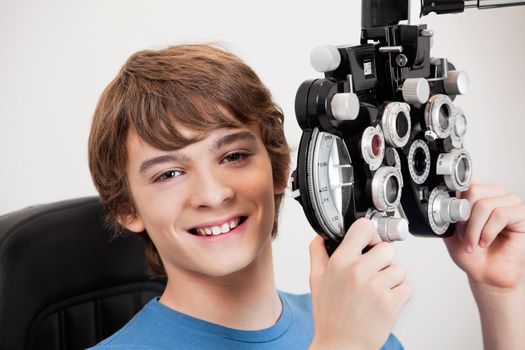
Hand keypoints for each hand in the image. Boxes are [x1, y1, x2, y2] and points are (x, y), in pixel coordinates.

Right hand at [309, 218, 410, 349]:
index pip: (364, 228)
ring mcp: (376, 287)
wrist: (340, 346)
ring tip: (375, 292)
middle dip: (382, 261)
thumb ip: (318, 253)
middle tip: (371, 275)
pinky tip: (381, 303)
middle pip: (387, 249)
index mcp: (340, 262)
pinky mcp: (391, 302)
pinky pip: (406, 289)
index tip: (369, 242)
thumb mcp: (316, 280)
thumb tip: (322, 236)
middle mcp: (358, 271)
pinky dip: (398, 296)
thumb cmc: (330, 316)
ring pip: (398, 269)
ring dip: (391, 280)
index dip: (370, 234)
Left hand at [444, 181, 524, 289]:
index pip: (465, 182)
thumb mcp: (451, 229)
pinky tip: (485, 242)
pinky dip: (488, 231)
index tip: (452, 216)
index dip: (456, 199)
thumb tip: (450, 193)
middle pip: (474, 191)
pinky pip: (501, 215)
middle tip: (464, 236)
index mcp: (478, 195)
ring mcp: (509, 203)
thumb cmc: (472, 253)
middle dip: (464, 219)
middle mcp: (494, 195)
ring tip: (474, 243)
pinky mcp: (522, 214)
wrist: (485, 274)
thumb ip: (449, 210)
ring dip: (475, 228)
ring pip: (485, 205)